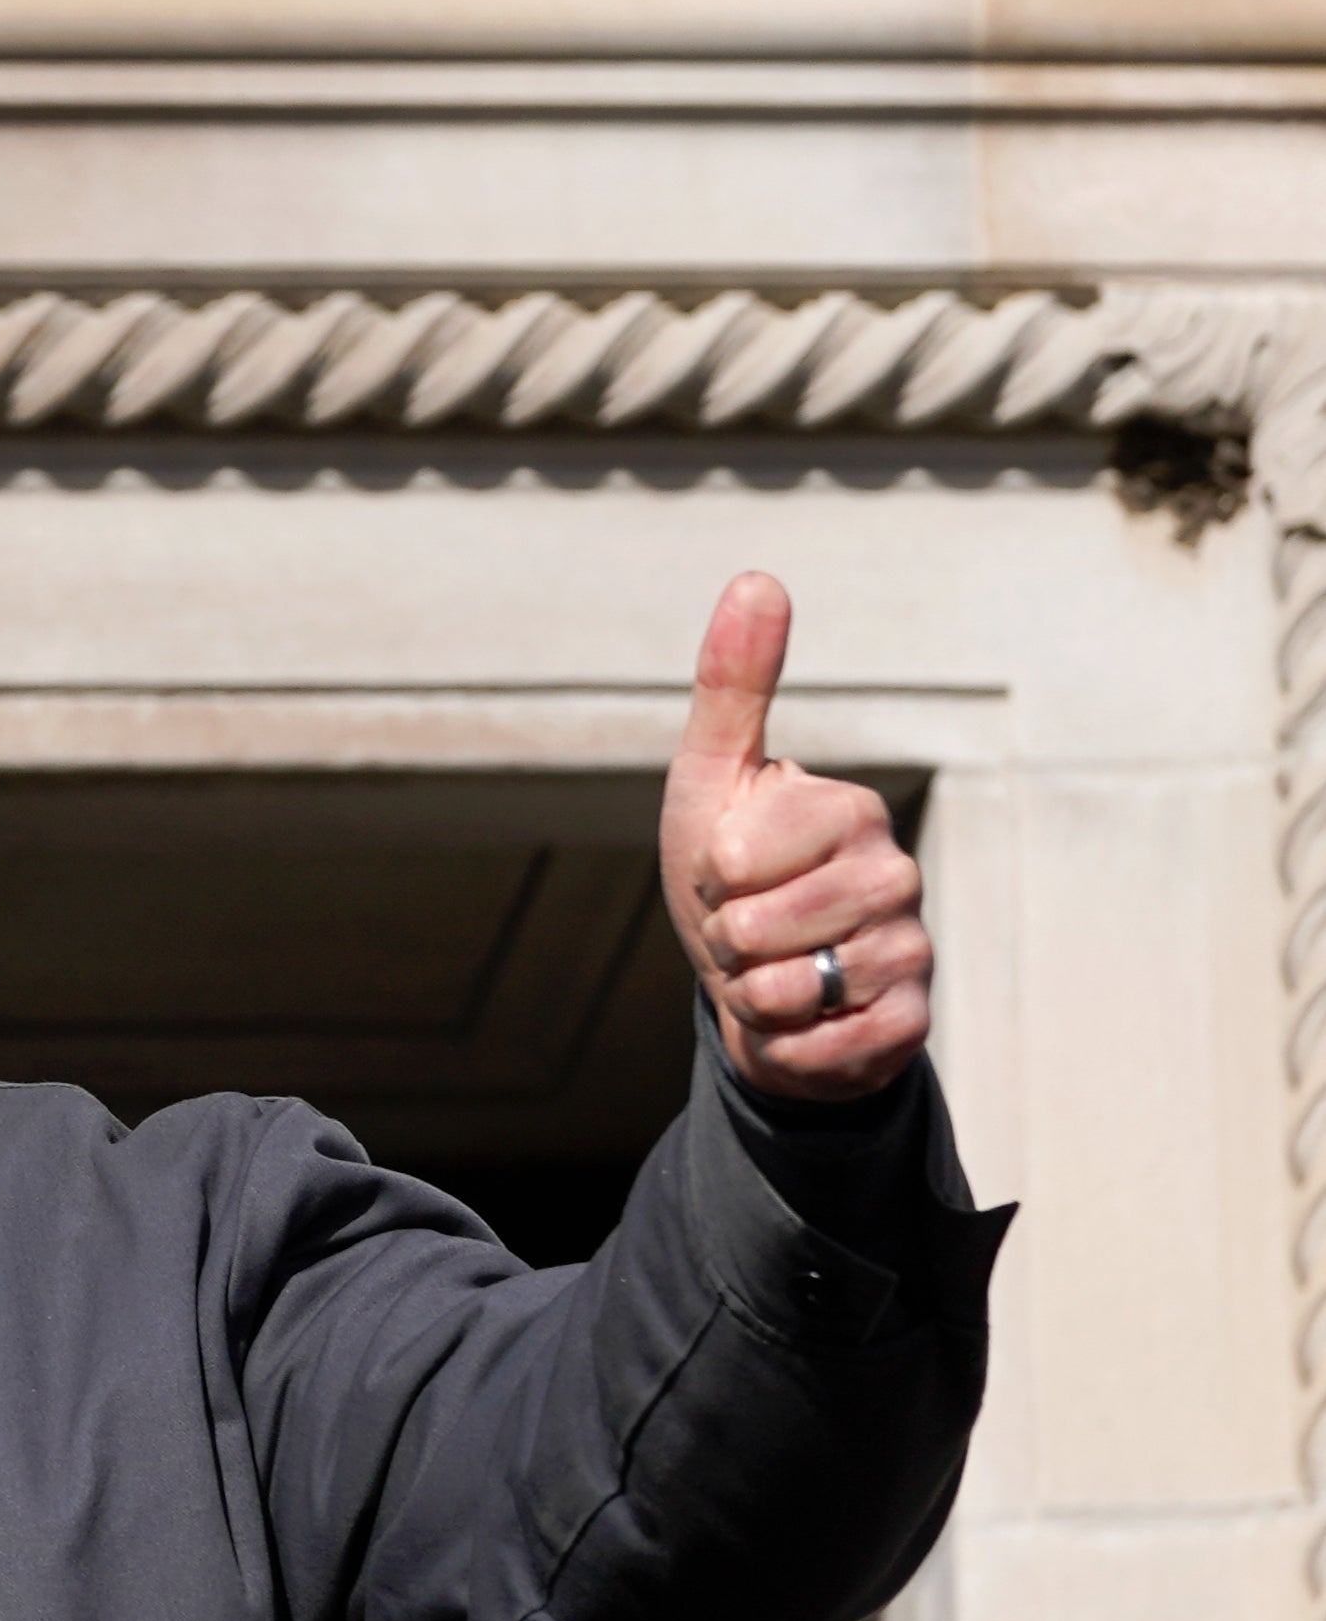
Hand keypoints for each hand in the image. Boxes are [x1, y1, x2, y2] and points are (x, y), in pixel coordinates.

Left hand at [659, 571, 931, 1100]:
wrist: (760, 987)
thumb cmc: (729, 872)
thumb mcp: (712, 776)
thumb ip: (733, 682)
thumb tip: (759, 574)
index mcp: (849, 809)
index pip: (735, 858)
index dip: (708, 876)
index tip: (728, 870)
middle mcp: (896, 874)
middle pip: (755, 924)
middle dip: (724, 937)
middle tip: (747, 925)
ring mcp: (912, 951)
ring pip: (786, 988)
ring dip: (752, 992)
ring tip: (774, 968)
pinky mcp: (912, 1025)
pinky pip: (825, 1045)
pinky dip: (789, 1043)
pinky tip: (806, 1019)